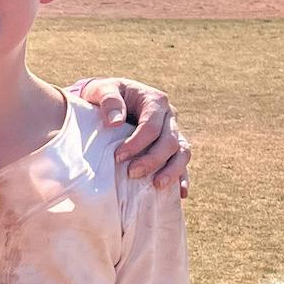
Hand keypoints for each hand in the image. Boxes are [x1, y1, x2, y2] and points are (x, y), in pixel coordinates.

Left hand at [76, 77, 191, 197]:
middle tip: (131, 173)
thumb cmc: (104, 94)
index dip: (137, 143)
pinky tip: (180, 193)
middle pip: (170, 141)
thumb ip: (109, 101)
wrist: (109, 99)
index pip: (152, 126)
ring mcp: (173, 131)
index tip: (118, 156)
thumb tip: (115, 122)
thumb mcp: (101, 90)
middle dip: (152, 160)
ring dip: (172, 171)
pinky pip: (182, 162)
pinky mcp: (172, 146)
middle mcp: (169, 116)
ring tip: (157, 185)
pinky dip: (182, 176)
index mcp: (155, 100)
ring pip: (182, 152)